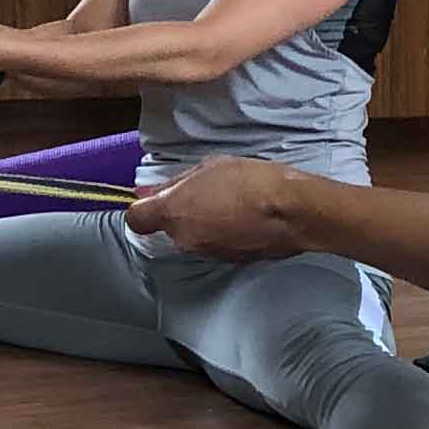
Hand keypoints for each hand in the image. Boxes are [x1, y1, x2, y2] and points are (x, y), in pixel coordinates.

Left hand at [121, 159, 311, 261]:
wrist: (292, 211)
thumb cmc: (250, 180)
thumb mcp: (209, 167)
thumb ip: (176, 182)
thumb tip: (153, 192)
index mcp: (173, 213)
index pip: (137, 220)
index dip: (144, 209)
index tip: (158, 199)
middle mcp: (184, 239)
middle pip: (170, 228)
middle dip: (182, 213)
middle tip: (207, 193)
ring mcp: (207, 253)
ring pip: (194, 237)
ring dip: (205, 224)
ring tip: (231, 205)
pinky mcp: (229, 262)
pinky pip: (216, 245)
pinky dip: (224, 234)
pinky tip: (244, 219)